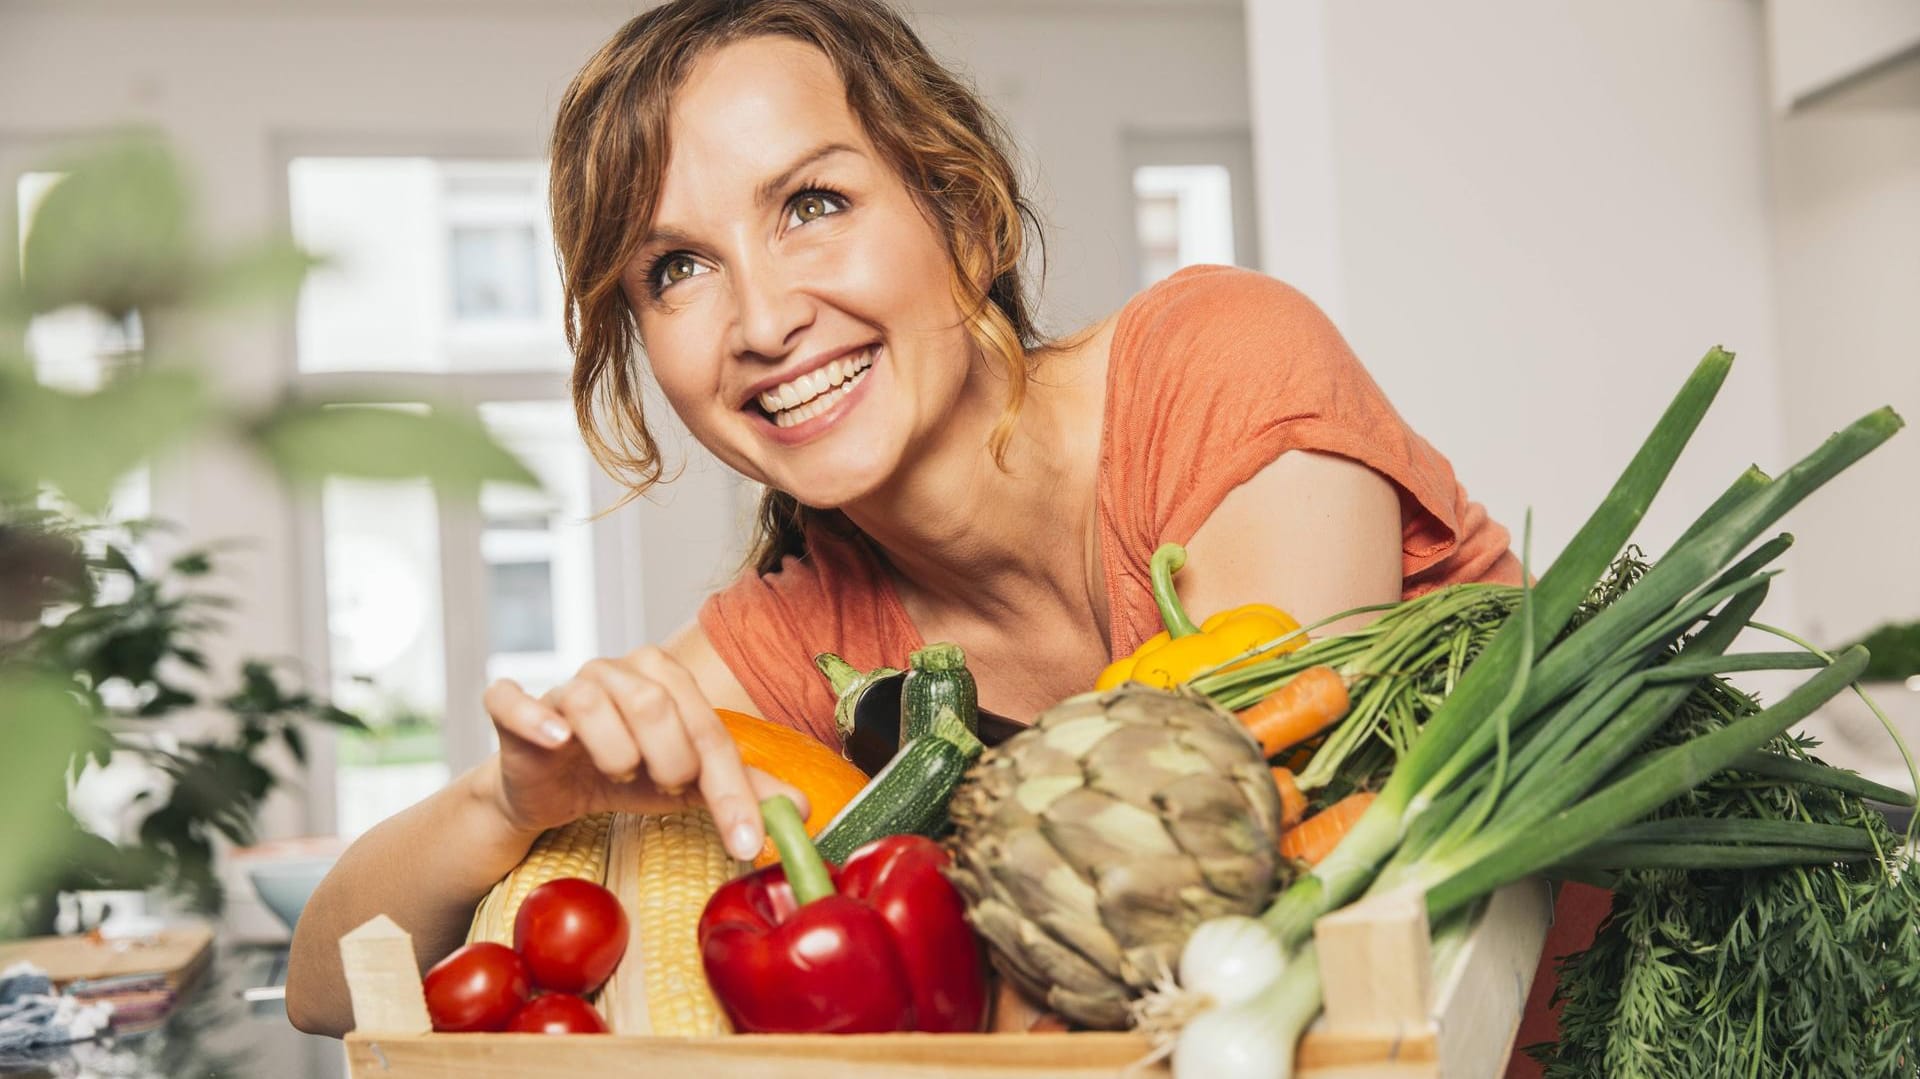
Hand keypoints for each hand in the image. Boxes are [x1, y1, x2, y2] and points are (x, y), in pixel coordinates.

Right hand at [482, 645, 805, 860]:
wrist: (551, 789)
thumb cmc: (625, 774)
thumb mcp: (689, 785)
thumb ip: (742, 790)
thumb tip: (801, 809)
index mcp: (664, 677)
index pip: (710, 731)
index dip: (731, 792)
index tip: (747, 843)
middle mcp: (616, 670)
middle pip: (656, 706)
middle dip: (670, 761)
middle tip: (665, 787)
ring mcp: (562, 686)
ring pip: (593, 704)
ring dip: (614, 752)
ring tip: (619, 771)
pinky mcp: (513, 711)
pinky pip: (513, 701)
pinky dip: (534, 718)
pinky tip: (556, 740)